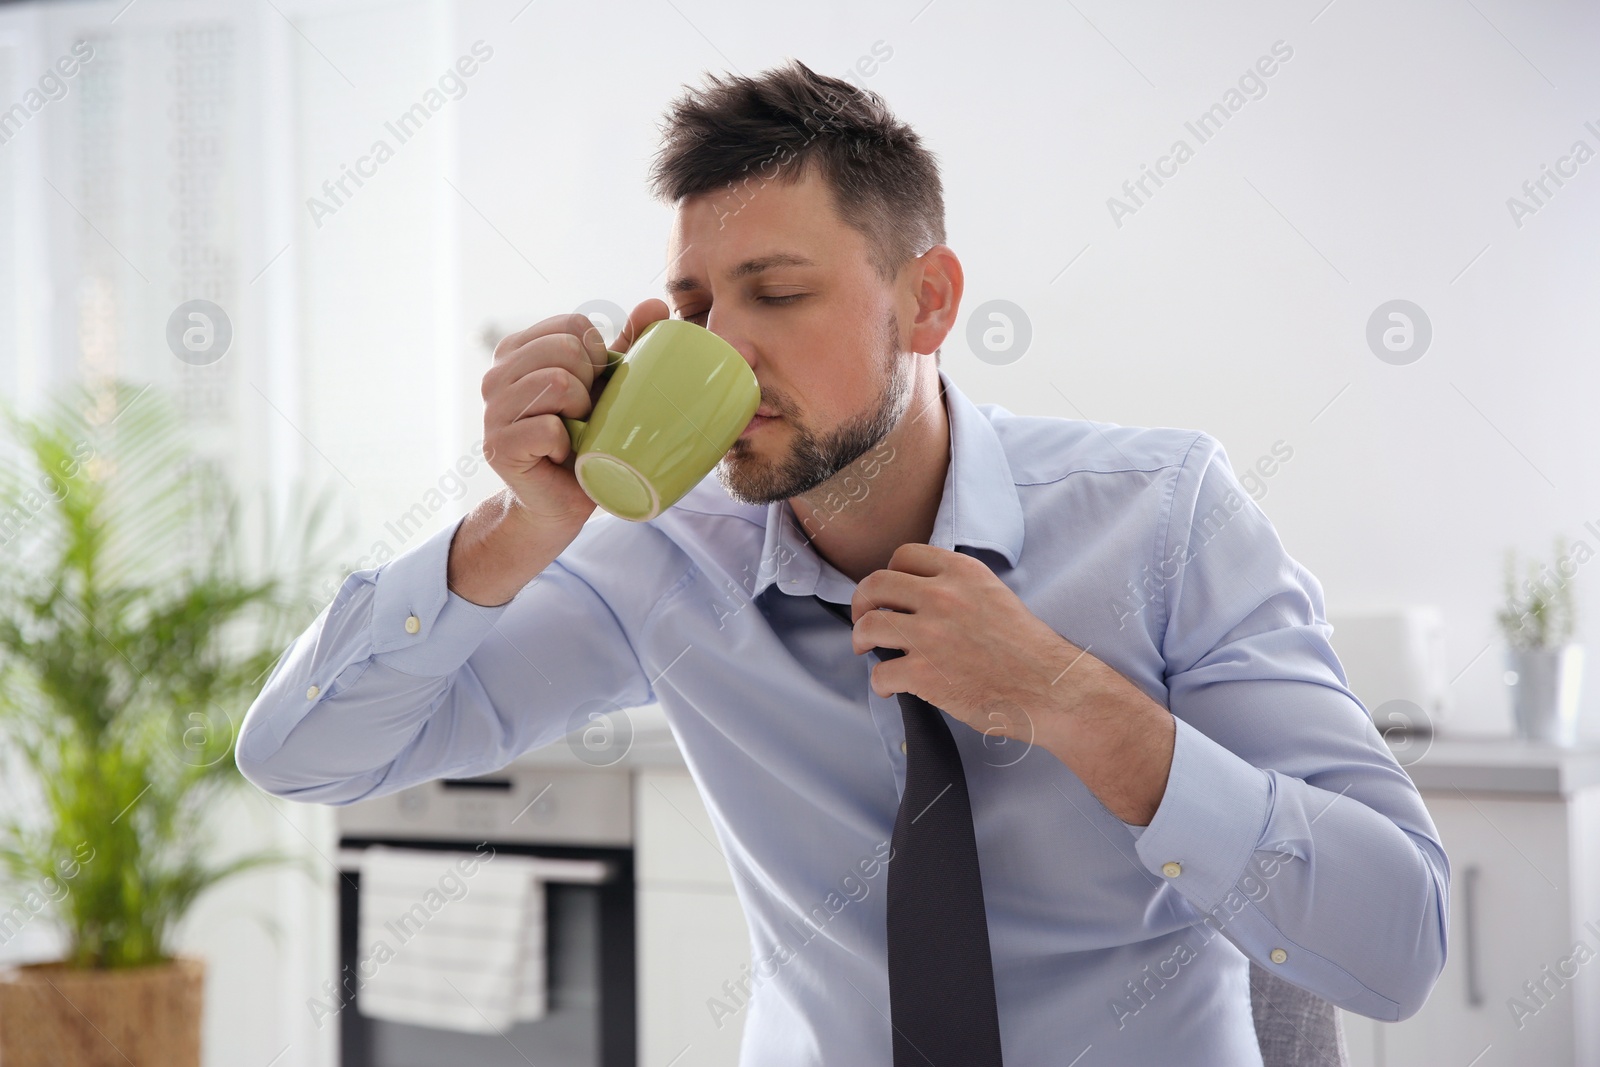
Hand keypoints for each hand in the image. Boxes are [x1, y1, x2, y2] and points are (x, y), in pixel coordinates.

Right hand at [479, 299, 667, 534]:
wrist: (563, 502)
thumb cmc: (586, 440)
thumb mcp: (608, 388)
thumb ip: (627, 346)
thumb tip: (655, 305)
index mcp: (518, 350)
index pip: (574, 324)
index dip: (598, 356)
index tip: (594, 387)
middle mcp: (497, 374)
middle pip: (567, 349)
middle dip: (591, 385)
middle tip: (583, 415)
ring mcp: (492, 410)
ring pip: (558, 383)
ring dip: (581, 414)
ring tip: (574, 432)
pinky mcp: (498, 445)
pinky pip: (550, 428)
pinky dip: (568, 444)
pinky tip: (561, 455)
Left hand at [846, 543, 1173, 820]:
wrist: (1052, 689)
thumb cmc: (1030, 649)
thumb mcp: (996, 596)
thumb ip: (960, 589)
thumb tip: (923, 598)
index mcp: (963, 572)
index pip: (905, 555)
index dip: (890, 574)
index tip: (889, 592)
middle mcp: (942, 596)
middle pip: (875, 585)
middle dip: (862, 602)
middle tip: (864, 618)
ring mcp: (930, 634)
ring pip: (868, 626)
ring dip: (861, 638)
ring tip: (866, 649)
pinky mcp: (924, 673)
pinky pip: (880, 672)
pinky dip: (879, 682)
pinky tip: (890, 687)